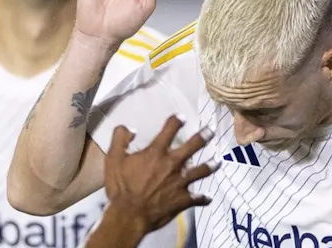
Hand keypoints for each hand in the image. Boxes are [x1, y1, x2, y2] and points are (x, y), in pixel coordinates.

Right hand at [103, 117, 214, 233]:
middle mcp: (172, 164)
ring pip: (202, 170)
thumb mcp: (113, 159)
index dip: (176, 121)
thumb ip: (120, 139)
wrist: (130, 214)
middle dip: (203, 136)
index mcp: (156, 152)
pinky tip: (207, 198)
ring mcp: (180, 182)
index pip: (169, 129)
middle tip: (211, 130)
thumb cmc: (121, 187)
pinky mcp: (183, 199)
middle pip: (193, 146)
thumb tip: (129, 129)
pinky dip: (203, 198)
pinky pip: (197, 198)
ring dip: (211, 165)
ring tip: (218, 161)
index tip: (180, 118)